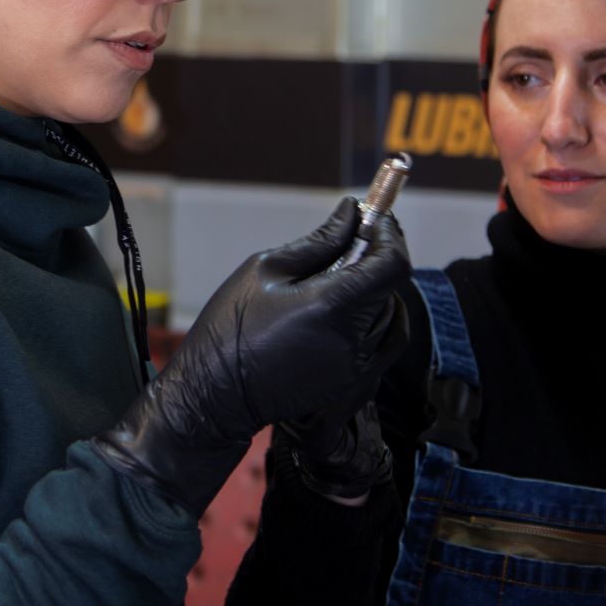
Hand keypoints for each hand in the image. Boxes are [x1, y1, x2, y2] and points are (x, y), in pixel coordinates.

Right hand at [95, 198, 409, 515]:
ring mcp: (355, 367)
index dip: (388, 235)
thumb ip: (319, 241)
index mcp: (331, 306)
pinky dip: (373, 322)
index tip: (372, 219)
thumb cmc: (230, 328)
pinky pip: (382, 344)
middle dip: (376, 259)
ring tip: (335, 282)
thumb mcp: (266, 269)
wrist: (214, 395)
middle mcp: (352, 340)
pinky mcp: (352, 384)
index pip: (391, 263)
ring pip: (388, 315)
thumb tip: (351, 211)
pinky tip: (342, 314)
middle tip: (349, 242)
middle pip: (390, 287)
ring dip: (373, 292)